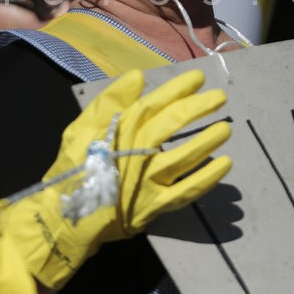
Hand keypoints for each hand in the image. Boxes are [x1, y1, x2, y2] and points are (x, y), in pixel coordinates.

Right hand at [6, 69, 231, 288]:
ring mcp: (149, 180)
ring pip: (185, 157)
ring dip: (207, 140)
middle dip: (198, 107)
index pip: (155, 103)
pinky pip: (187, 191)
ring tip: (227, 128)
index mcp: (121, 130)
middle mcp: (138, 152)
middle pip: (173, 124)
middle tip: (220, 97)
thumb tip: (138, 76)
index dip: (178, 88)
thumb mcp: (81, 127)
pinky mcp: (156, 206)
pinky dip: (208, 178)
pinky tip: (224, 165)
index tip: (199, 77)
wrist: (66, 216)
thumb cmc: (74, 168)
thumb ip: (109, 101)